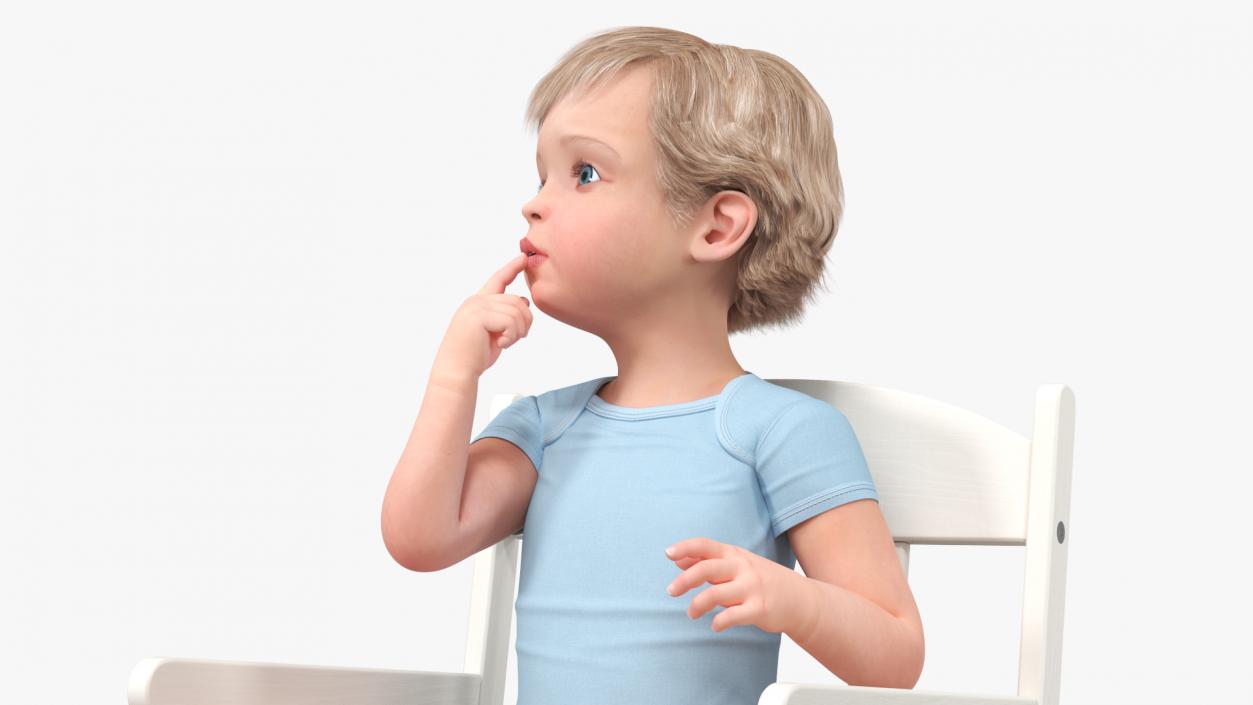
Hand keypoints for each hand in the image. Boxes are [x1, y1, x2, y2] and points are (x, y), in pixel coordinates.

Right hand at [431, 252, 532, 380]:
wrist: (457, 371)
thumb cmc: (475, 355)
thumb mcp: (496, 332)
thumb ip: (507, 316)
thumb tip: (524, 300)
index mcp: (479, 302)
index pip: (499, 279)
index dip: (512, 268)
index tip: (524, 257)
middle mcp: (477, 300)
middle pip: (518, 301)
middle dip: (525, 322)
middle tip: (518, 338)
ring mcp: (476, 306)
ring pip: (517, 311)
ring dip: (518, 331)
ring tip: (507, 342)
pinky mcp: (479, 316)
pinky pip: (511, 321)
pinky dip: (512, 337)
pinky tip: (501, 345)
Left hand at [664, 537, 814, 634]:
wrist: (800, 599)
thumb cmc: (762, 580)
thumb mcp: (737, 565)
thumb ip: (708, 562)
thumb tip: (677, 559)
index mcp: (734, 555)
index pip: (705, 545)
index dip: (685, 547)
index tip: (667, 553)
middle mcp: (742, 568)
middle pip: (706, 569)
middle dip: (684, 580)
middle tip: (670, 591)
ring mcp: (752, 588)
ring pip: (715, 594)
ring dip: (697, 605)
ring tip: (691, 613)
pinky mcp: (759, 609)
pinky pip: (732, 616)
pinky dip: (719, 622)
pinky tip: (715, 626)